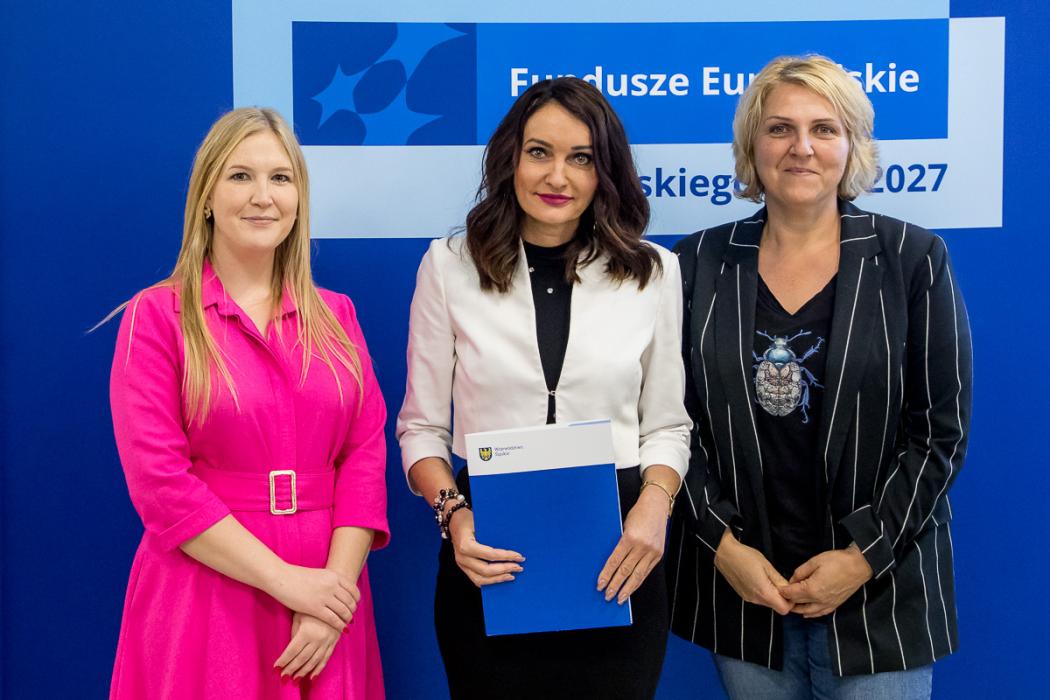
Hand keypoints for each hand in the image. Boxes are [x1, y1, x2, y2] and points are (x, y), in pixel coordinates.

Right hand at [267, 564, 359, 630]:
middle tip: (351, 616)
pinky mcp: (315, 608)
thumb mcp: (319, 575)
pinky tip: (340, 629)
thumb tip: (338, 590)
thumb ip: (330, 582)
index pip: (353, 590)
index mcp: (334, 576)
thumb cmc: (297, 576)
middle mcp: (332, 585)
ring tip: (346, 623)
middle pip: (350, 602)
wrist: (281, 577)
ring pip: (344, 611)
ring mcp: (325, 597)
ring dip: (347, 619)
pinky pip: (333, 619)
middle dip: (352, 611)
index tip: (354, 605)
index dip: (356, 600)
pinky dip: (339, 625)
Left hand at [274, 612, 341, 682]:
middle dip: (291, 669)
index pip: (292, 651)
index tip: (276, 668)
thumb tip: (291, 648)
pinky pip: (326, 658)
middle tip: (283, 677)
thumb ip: (294, 632)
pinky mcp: (334, 642)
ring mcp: (327, 641)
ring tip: (295, 679)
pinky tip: (312, 676)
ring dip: (304, 672)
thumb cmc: (312, 606)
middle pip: (302, 658)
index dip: (283, 660)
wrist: (335, 600)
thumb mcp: (299, 616)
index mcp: (307, 632)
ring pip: (314, 661)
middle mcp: (318, 639)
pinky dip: (319, 669)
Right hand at [448, 508, 524, 586]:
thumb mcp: (480, 521)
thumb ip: (493, 533)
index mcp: (466, 545)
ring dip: (498, 579)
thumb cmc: (468, 518)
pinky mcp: (463, 567)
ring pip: (481, 579)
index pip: (490, 555)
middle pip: (486, 570)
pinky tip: (500, 578)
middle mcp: (462, 557)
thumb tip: (514, 541)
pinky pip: (476, 579)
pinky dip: (490, 581)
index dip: (506, 557)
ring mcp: (461, 564)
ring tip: (512, 576)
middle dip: (505, 569)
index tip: (519, 556)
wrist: (454, 520)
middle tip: (519, 567)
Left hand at [596, 487, 667, 604]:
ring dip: (627, 589)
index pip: (615, 561)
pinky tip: (632, 588)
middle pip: (625, 571)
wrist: (657, 505)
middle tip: (607, 596)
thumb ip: (619, 543)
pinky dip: (638, 581)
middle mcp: (642, 546)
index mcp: (630, 538)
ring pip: (637, 575)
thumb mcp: (623, 525)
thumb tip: (610, 563)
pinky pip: (647, 571)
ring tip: (620, 599)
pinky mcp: (659, 554)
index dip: (606, 575)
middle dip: (615, 585)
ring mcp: (652, 551)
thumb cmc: (637, 513)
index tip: (600, 585)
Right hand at [713, 530, 791, 614]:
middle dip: (782, 597)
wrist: (724, 553)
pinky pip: (759, 598)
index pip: (784, 609)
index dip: (790, 601)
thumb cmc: (746, 556)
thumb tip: (790, 589)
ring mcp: (748, 598)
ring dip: (772, 594)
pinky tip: (760, 579)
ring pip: (767, 603)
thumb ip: (779, 580)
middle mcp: (755, 599)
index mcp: (763, 592)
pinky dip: (764, 592)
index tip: (790, 589)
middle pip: (776, 607)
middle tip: (781, 582)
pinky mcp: (744, 595)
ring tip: (770, 578)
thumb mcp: (766, 565)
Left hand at [779, 544, 873, 617]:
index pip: (792, 594)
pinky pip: (820, 613)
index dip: (783, 591)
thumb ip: (800, 572)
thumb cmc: (837, 561)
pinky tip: (807, 614)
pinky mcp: (835, 605)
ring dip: (798, 609)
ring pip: (808, 612)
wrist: (858, 566)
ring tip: (791, 606)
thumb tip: (792, 580)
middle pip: (799, 603)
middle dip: (789, 600)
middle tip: (782, 596)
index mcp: (812, 589)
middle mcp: (819, 600)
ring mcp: (828, 604)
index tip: (778, 589)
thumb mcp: (814, 562)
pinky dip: (812, 614)